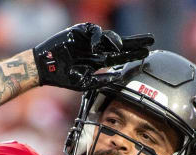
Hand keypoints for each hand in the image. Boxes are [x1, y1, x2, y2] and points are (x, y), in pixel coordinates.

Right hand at [33, 23, 153, 90]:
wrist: (45, 68)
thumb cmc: (63, 76)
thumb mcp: (85, 83)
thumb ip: (102, 81)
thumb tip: (119, 77)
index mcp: (99, 60)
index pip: (121, 56)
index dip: (134, 54)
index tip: (148, 53)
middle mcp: (97, 49)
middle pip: (120, 44)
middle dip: (135, 41)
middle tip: (151, 39)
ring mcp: (89, 40)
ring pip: (109, 36)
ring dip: (117, 41)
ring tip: (122, 47)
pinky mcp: (79, 32)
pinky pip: (93, 31)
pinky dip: (96, 37)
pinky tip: (96, 46)